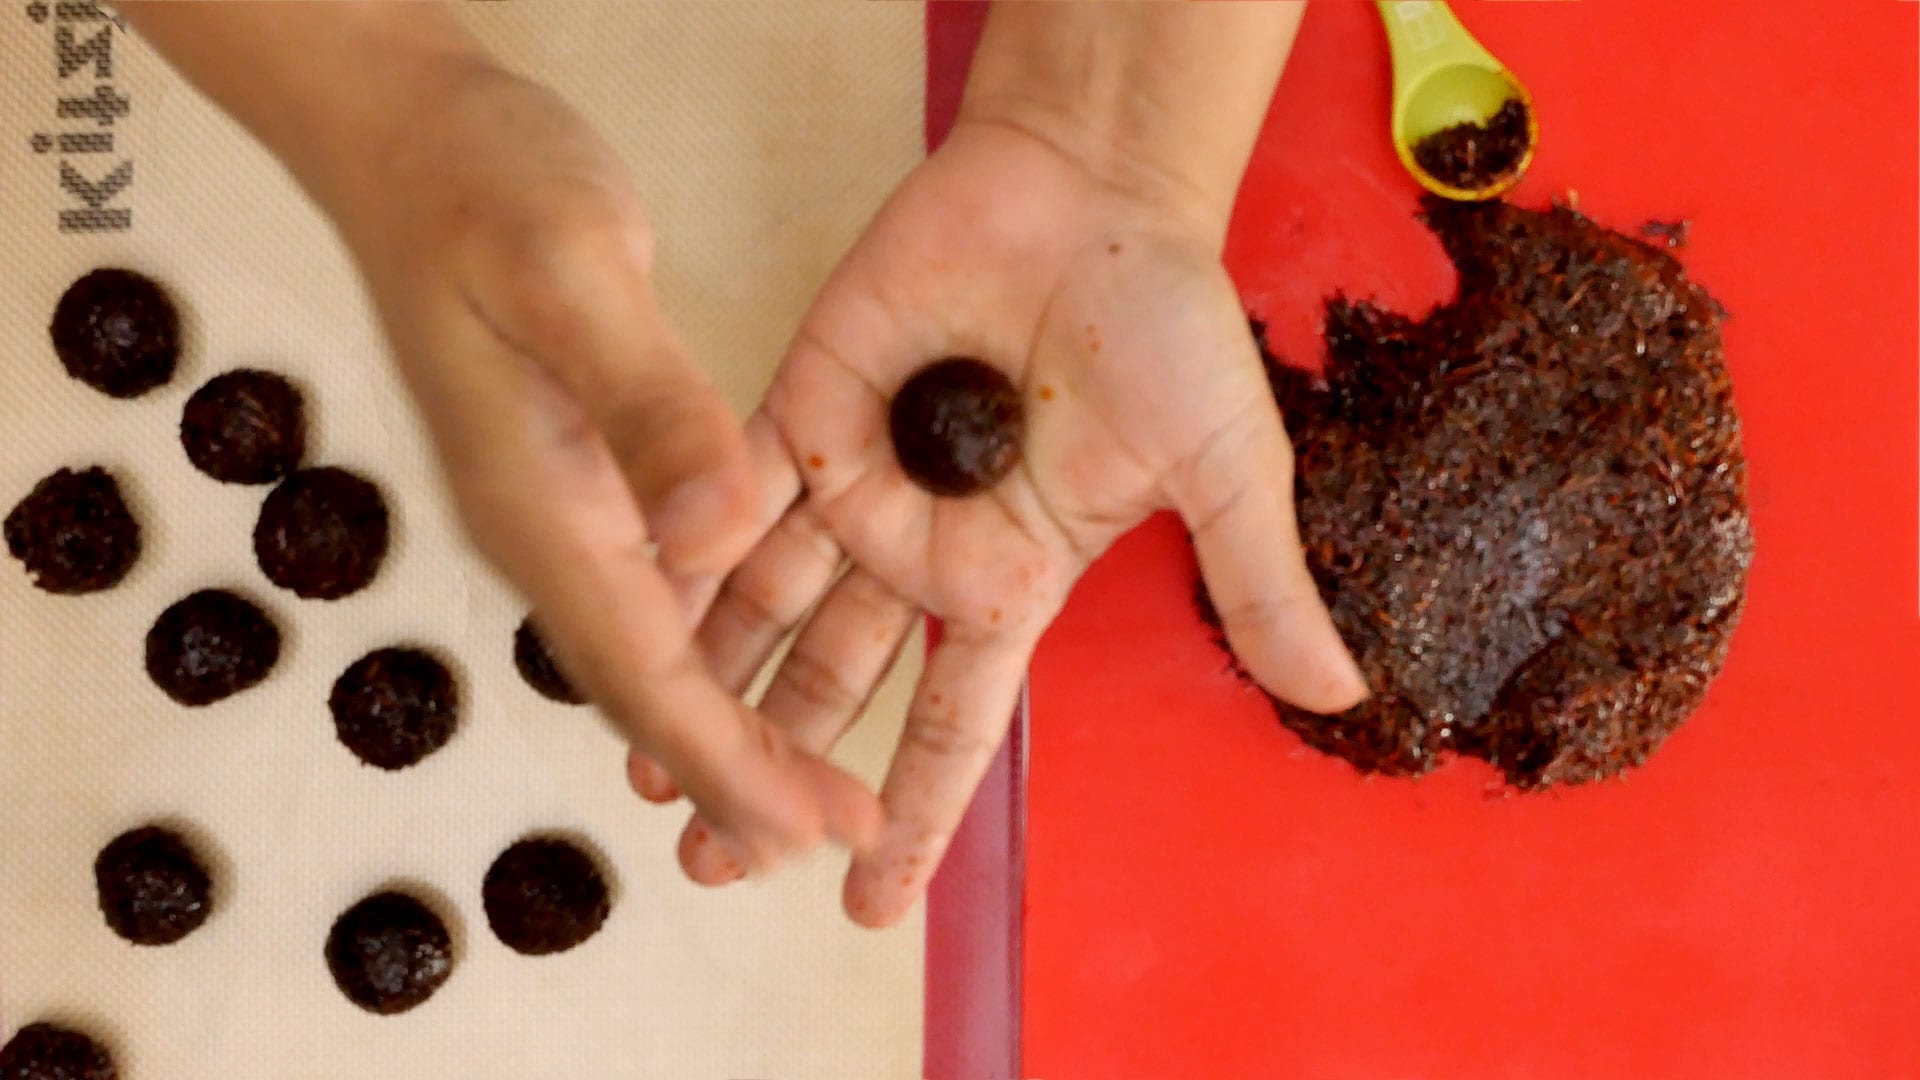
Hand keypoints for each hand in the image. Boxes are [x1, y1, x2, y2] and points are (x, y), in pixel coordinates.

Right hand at [322, 61, 879, 868]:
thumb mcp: (571, 269)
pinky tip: (760, 665)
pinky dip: (713, 651)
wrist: (410, 141)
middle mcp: (548, 532)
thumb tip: (720, 537)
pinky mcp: (585, 474)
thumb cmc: (484, 188)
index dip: (726, 760)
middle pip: (647, 689)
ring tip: (816, 789)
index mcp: (543, 508)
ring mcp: (560, 509)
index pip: (641, 671)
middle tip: (841, 838)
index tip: (806, 832)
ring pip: (653, 653)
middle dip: (739, 775)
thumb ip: (645, 402)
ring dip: (728, 729)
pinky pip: (656, 593)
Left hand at [635, 115, 1367, 925]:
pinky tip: (622, 621)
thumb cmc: (1164, 322)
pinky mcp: (800, 405)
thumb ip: (1255, 582)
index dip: (911, 817)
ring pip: (763, 605)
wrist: (1090, 188)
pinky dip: (679, 559)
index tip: (865, 906)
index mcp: (1011, 576)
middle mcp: (921, 544)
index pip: (952, 723)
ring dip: (706, 681)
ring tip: (641, 766)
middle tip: (706, 857)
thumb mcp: (1224, 469)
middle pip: (834, 685)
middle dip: (770, 769)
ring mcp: (856, 478)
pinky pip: (726, 495)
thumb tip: (1338, 695)